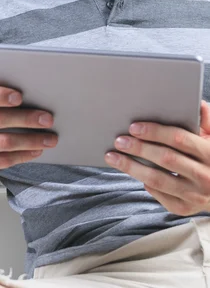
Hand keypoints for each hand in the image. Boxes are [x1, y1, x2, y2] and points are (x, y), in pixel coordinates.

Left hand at [105, 101, 209, 215]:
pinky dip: (146, 183)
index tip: (134, 127)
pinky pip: (160, 195)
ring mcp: (195, 196)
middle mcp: (205, 177)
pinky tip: (135, 172)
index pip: (180, 139)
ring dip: (132, 167)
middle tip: (119, 140)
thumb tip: (199, 104)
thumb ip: (208, 121)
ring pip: (158, 180)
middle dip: (139, 148)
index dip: (155, 132)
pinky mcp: (185, 208)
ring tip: (113, 157)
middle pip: (166, 159)